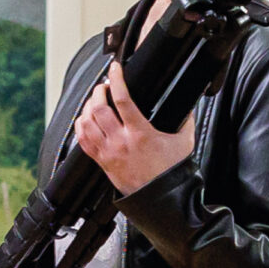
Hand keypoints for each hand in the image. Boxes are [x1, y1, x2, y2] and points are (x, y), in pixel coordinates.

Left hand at [76, 62, 194, 194]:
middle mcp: (121, 142)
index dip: (117, 79)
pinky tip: (86, 119)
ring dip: (88, 107)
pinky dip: (81, 126)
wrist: (161, 199)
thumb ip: (186, 121)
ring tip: (95, 101)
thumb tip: (188, 106)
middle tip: (104, 87)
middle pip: (98, 108)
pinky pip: (82, 140)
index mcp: (141, 134)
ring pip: (86, 122)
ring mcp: (109, 152)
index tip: (115, 68)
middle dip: (98, 91)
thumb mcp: (184, 143)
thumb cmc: (171, 174)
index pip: (123, 99)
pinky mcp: (102, 162)